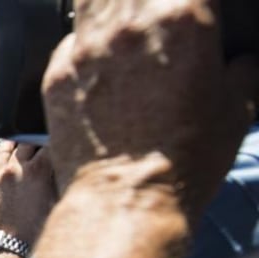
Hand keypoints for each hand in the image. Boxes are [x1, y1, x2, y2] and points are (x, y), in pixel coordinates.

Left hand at [0, 141, 56, 246]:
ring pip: (2, 152)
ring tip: (13, 141)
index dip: (55, 144)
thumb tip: (63, 175)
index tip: (58, 144)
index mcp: (37, 171)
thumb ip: (58, 186)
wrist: (5, 247)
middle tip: (38, 142)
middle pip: (26, 145)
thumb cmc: (33, 232)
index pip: (49, 147)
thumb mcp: (55, 206)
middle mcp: (15, 169)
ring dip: (9, 144)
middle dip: (34, 141)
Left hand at [43, 0, 257, 211]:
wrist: (127, 199)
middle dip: (149, 3)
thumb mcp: (239, 107)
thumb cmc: (184, 160)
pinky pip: (68, 39)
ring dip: (112, 7)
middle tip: (157, 21)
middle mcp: (128, 26)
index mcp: (182, 19)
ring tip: (125, 27)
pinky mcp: (57, 76)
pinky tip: (98, 58)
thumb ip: (244, 69)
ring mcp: (86, 49)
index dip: (192, 1)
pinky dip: (84, 41)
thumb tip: (243, 61)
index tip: (197, 12)